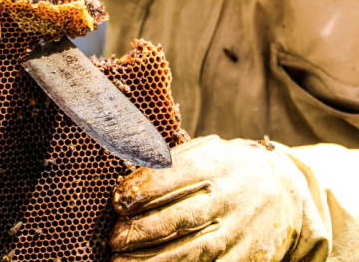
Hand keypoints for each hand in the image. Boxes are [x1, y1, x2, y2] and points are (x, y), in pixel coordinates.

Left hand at [110, 136, 327, 260]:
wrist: (287, 192)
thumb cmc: (228, 169)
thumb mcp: (205, 152)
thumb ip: (168, 162)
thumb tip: (125, 178)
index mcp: (216, 163)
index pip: (176, 174)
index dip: (144, 189)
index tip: (117, 202)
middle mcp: (230, 196)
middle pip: (182, 217)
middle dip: (143, 231)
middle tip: (114, 240)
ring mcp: (241, 230)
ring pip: (195, 251)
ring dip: (155, 261)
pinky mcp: (250, 257)